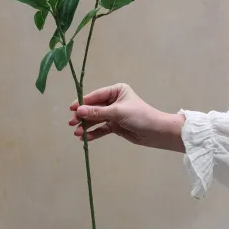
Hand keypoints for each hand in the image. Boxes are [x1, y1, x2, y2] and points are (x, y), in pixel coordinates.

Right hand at [69, 83, 184, 152]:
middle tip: (72, 123)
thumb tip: (79, 110)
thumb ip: (98, 112)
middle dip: (83, 116)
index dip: (83, 102)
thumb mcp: (118, 112)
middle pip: (94, 108)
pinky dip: (94, 133)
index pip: (96, 96)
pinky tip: (85, 138)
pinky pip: (101, 128)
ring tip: (77, 133)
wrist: (156, 133)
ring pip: (96, 119)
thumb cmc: (140, 116)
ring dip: (86, 126)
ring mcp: (114, 114)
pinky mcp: (115, 126)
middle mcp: (114, 101)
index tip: (71, 109)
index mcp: (116, 91)